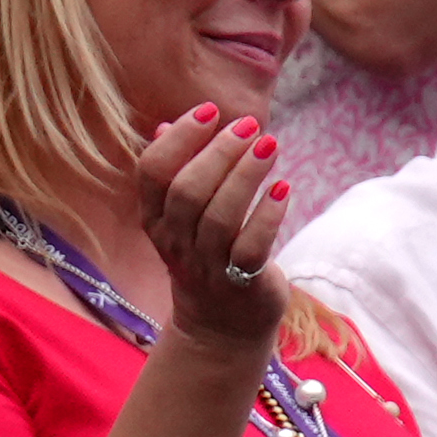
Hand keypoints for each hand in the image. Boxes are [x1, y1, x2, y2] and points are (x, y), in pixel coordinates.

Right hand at [132, 105, 291, 366]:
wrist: (221, 326)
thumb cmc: (206, 256)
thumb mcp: (181, 218)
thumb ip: (174, 173)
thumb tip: (167, 124)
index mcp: (156, 220)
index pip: (152, 173)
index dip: (179, 139)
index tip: (209, 110)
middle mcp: (176, 242)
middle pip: (187, 191)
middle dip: (218, 152)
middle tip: (249, 125)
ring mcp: (207, 264)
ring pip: (220, 216)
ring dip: (246, 175)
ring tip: (270, 145)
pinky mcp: (243, 281)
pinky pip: (252, 247)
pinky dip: (268, 215)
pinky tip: (284, 188)